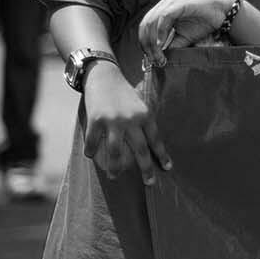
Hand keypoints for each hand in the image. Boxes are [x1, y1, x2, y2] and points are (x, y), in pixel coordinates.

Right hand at [81, 64, 170, 183]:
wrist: (104, 75)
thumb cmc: (124, 93)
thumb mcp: (140, 105)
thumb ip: (143, 123)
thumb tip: (148, 145)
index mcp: (145, 116)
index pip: (156, 140)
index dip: (162, 155)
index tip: (168, 168)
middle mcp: (131, 120)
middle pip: (140, 149)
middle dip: (146, 168)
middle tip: (149, 183)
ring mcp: (113, 120)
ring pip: (115, 150)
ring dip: (115, 166)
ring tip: (115, 176)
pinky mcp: (96, 119)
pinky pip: (93, 140)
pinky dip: (91, 149)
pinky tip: (91, 155)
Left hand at [139, 0, 235, 67]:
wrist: (222, 12)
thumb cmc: (204, 23)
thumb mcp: (184, 38)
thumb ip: (172, 44)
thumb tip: (160, 56)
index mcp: (161, 12)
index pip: (145, 29)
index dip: (145, 44)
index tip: (151, 59)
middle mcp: (162, 6)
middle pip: (145, 26)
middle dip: (147, 45)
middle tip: (154, 59)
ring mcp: (169, 4)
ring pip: (151, 22)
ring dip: (152, 41)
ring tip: (158, 54)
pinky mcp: (178, 4)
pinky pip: (164, 18)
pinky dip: (160, 31)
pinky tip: (161, 43)